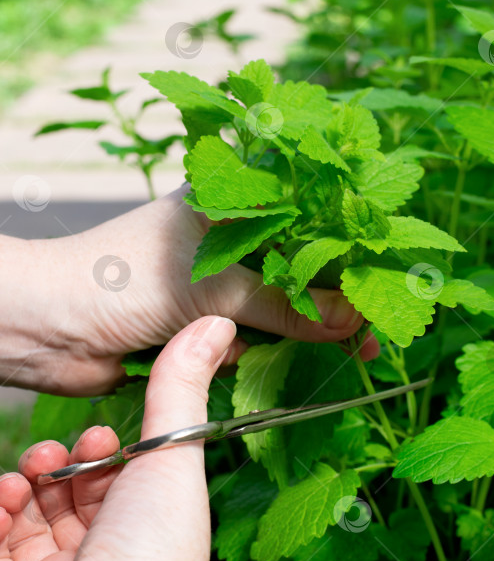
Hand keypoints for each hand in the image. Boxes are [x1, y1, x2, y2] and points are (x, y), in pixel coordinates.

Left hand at [0, 185, 378, 394]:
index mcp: (227, 204)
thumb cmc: (122, 279)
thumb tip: (350, 321)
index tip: (379, 289)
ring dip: (283, 336)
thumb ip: (286, 305)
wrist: (48, 327)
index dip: (343, 258)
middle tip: (368, 339)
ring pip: (271, 313)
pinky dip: (243, 355)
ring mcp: (209, 285)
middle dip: (326, 307)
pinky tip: (220, 353)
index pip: (304, 225)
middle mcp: (222, 242)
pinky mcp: (196, 326)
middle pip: (293, 274)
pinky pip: (242, 343)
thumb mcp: (216, 284)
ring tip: (306, 346)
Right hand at [0, 317, 233, 560]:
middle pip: (75, 500)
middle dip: (62, 464)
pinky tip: (2, 495)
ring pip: (32, 520)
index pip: (124, 487)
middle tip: (56, 453)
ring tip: (29, 471)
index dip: (108, 456)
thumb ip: (183, 387)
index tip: (100, 438)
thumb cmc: (149, 553)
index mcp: (153, 536)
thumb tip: (216, 322)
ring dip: (25, 483)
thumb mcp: (172, 453)